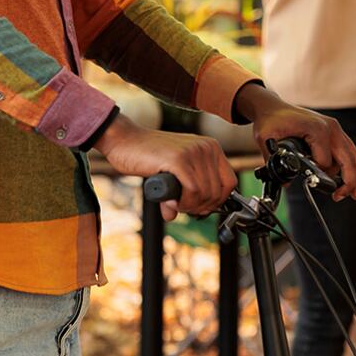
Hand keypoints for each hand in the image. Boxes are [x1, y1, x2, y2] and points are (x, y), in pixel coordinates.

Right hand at [93, 115, 235, 221]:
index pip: (230, 183)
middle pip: (218, 192)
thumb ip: (187, 188)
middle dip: (200, 206)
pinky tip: (170, 200)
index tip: (201, 207)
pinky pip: (192, 191)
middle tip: (182, 206)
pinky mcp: (179, 159)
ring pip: (205, 194)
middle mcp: (206, 147)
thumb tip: (184, 214)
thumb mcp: (177, 170)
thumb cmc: (149, 155)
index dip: (217, 201)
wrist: (125, 140)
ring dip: (188, 206)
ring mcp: (193, 151)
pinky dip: (182, 202)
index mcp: (211, 147)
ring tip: (173, 202)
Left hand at [234, 84, 355, 200]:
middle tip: (341, 197)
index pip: (325, 162)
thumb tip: (285, 182)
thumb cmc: (271, 119)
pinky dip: (353, 166)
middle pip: (348, 159)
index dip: (318, 176)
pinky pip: (350, 150)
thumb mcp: (266, 138)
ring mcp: (335, 128)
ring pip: (354, 155)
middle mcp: (330, 127)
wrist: (273, 107)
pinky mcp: (334, 131)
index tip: (310, 183)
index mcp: (316, 128)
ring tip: (354, 194)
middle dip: (349, 181)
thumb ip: (272, 159)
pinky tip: (353, 180)